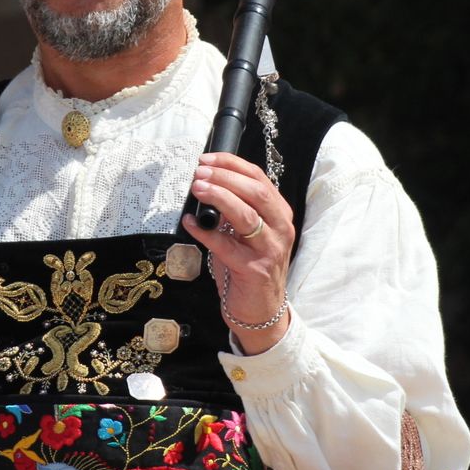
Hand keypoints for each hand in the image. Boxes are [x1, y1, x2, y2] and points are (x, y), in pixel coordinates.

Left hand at [182, 152, 294, 353]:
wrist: (260, 309)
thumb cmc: (248, 266)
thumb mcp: (246, 233)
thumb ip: (233, 210)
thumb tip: (204, 186)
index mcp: (279, 213)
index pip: (259, 178)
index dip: (232, 165)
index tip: (207, 159)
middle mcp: (280, 228)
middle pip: (256, 192)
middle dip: (225, 177)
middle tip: (199, 173)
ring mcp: (270, 249)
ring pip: (245, 214)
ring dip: (218, 197)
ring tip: (197, 188)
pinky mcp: (254, 270)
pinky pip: (225, 246)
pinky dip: (204, 232)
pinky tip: (189, 223)